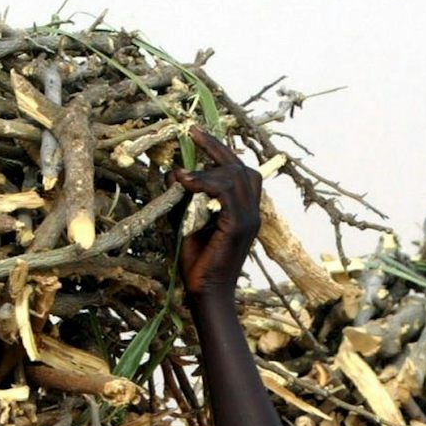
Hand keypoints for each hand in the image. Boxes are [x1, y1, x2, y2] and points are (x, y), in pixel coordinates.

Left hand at [173, 126, 260, 298]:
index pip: (240, 171)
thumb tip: (173, 174)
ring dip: (206, 168)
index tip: (197, 134)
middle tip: (191, 132)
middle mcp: (252, 213)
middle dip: (215, 146)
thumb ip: (186, 200)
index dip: (220, 150)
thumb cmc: (198, 264)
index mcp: (245, 211)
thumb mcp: (189, 223)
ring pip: (234, 176)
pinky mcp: (238, 227)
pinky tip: (185, 183)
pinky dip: (205, 183)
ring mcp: (249, 219)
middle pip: (241, 167)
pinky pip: (226, 193)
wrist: (207, 294)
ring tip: (182, 174)